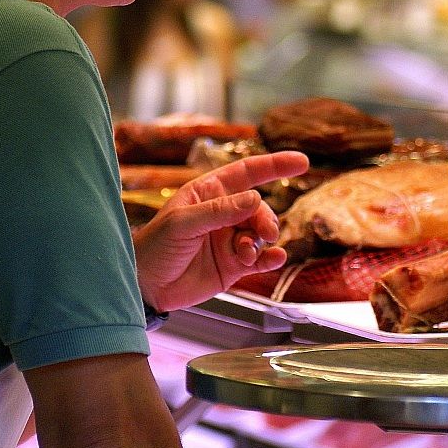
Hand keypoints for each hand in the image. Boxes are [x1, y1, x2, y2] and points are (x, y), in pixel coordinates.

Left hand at [132, 151, 307, 312]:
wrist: (145, 286)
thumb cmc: (155, 246)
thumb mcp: (183, 223)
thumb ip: (219, 211)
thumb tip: (255, 197)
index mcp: (209, 192)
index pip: (247, 172)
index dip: (275, 165)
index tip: (302, 161)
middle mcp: (223, 213)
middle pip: (259, 207)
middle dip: (266, 219)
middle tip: (264, 234)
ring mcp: (230, 239)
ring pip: (262, 233)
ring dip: (261, 242)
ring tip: (244, 255)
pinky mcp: (234, 265)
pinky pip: (261, 258)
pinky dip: (271, 258)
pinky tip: (274, 260)